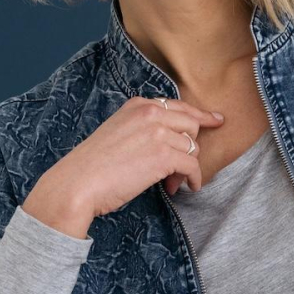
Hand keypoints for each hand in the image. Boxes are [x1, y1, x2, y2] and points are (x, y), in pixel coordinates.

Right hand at [26, 95, 224, 231]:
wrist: (78, 183)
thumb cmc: (94, 166)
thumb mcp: (118, 133)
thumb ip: (143, 129)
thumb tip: (171, 142)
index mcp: (138, 105)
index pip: (178, 106)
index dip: (199, 116)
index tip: (215, 121)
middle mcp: (150, 113)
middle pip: (191, 125)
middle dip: (191, 147)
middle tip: (178, 169)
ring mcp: (158, 132)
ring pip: (193, 147)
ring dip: (185, 169)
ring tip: (170, 184)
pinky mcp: (164, 155)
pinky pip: (193, 166)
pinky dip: (193, 179)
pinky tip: (184, 188)